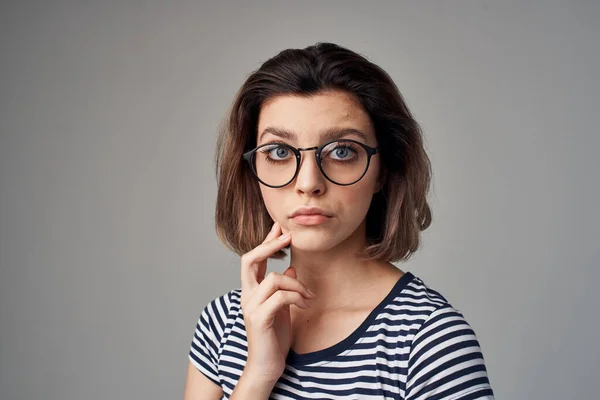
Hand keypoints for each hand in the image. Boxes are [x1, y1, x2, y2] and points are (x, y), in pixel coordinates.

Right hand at [239, 221, 314, 384]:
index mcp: (251, 291)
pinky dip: (297, 296)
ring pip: (273, 278)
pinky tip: (305, 304)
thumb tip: (292, 268)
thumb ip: (284, 288)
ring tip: (308, 295)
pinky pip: (281, 297)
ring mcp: (251, 307)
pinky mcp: (259, 318)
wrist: (267, 366)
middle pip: (250, 259)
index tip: (279, 228)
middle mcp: (247, 296)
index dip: (266, 242)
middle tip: (288, 235)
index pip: (253, 259)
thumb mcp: (283, 308)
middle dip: (269, 245)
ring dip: (296, 284)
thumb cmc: (275, 338)